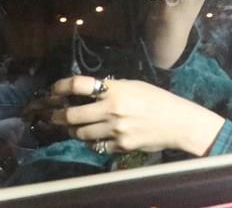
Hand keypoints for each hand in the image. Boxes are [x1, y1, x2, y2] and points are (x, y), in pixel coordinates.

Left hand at [49, 76, 224, 155]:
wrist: (178, 122)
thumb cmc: (158, 100)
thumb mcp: (135, 86)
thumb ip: (112, 88)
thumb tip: (88, 90)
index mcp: (116, 90)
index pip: (79, 85)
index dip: (60, 86)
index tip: (54, 90)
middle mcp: (112, 109)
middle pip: (72, 114)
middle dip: (58, 116)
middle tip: (53, 115)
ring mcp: (115, 130)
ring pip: (80, 133)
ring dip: (73, 130)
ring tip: (73, 127)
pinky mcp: (119, 146)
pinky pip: (95, 146)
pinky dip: (91, 142)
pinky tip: (94, 137)